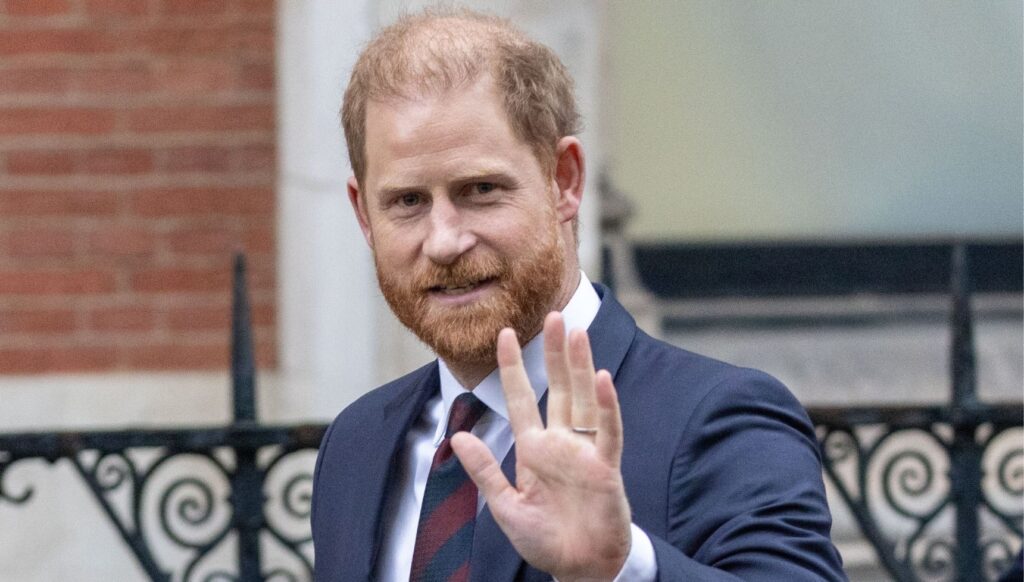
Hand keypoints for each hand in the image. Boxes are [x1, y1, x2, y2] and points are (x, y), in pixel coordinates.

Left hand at [450, 312, 631, 581]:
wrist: (579, 568)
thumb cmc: (545, 540)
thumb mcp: (505, 506)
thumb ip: (484, 471)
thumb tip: (458, 438)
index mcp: (534, 449)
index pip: (521, 399)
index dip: (512, 367)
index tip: (503, 334)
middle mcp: (561, 442)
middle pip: (558, 387)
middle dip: (554, 352)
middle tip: (553, 315)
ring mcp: (585, 451)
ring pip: (584, 398)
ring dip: (581, 365)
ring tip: (576, 332)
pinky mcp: (606, 467)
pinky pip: (608, 431)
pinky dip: (607, 406)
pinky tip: (602, 378)